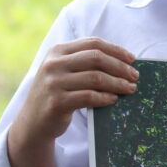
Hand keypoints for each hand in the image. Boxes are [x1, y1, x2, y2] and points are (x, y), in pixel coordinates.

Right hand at [7, 37, 137, 166]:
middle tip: (134, 76)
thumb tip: (123, 60)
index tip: (132, 59)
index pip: (93, 43)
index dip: (116, 50)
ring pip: (96, 78)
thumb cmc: (56, 94)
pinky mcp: (57, 102)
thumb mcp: (64, 72)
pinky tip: (114, 99)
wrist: (33, 122)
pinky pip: (89, 97)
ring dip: (117, 83)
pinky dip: (106, 97)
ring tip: (129, 89)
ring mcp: (53, 83)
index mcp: (57, 51)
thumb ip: (85, 62)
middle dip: (120, 67)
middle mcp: (53, 64)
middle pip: (96, 58)